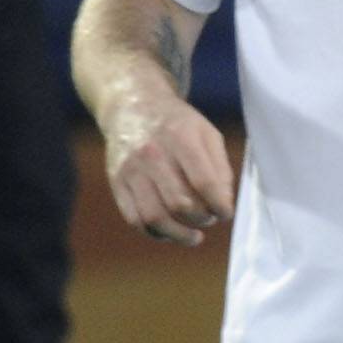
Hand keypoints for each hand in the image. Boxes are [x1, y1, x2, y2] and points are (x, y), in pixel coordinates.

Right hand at [101, 92, 236, 245]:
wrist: (132, 106)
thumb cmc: (178, 125)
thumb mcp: (207, 134)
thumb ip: (220, 168)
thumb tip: (223, 205)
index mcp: (180, 137)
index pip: (204, 183)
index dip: (219, 206)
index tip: (226, 213)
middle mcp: (151, 153)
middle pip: (179, 203)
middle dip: (201, 219)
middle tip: (209, 218)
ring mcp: (130, 169)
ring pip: (154, 217)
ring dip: (179, 234)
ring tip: (193, 236)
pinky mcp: (116, 181)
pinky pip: (134, 218)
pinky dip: (155, 233)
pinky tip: (170, 231)